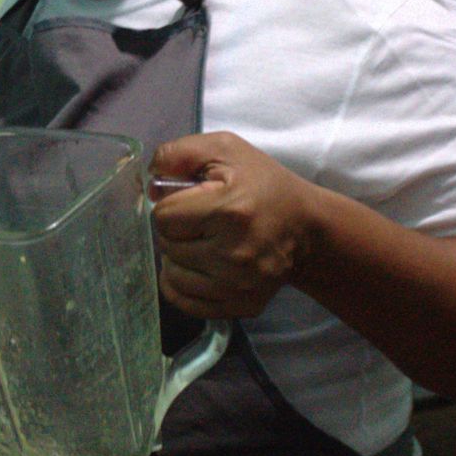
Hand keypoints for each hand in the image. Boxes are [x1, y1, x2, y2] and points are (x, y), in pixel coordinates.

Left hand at [150, 132, 323, 318]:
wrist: (306, 226)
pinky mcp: (243, 306)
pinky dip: (180, 286)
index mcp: (229, 211)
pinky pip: (186, 302)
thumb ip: (179, 154)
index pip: (163, 218)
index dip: (171, 206)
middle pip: (167, 247)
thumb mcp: (226, 149)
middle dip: (175, 231)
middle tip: (198, 223)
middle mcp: (234, 254)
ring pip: (172, 277)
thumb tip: (149, 183)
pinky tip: (193, 269)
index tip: (191, 201)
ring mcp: (239, 286)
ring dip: (177, 259)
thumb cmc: (264, 184)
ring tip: (198, 244)